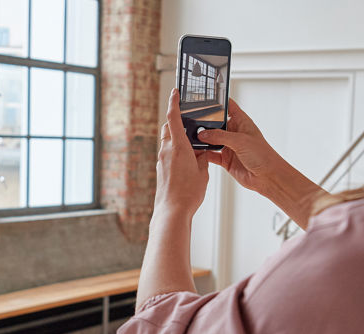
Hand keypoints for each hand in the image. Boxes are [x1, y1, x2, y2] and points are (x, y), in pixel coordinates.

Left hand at [153, 88, 209, 216]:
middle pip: (169, 128)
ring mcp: (161, 160)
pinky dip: (175, 151)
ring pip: (168, 141)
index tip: (175, 92)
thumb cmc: (188, 193)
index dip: (174, 103)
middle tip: (188, 120)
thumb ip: (202, 159)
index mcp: (178, 147)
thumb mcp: (202, 172)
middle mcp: (166, 151)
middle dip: (177, 122)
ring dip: (177, 138)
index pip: (173, 118)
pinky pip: (167, 154)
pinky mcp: (161, 170)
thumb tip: (201, 154)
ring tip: (192, 144)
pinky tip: (187, 160)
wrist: (172, 211)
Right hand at [198, 99, 326, 228]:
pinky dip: (203, 153)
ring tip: (190, 136)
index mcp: (241, 122)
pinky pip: (211, 154)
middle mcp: (234, 133)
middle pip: (216, 123)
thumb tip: (203, 134)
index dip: (218, 101)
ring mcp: (229, 146)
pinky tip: (196, 151)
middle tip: (191, 119)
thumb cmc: (263, 155)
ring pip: (211, 139)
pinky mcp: (225, 159)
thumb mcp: (240, 141)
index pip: (228, 106)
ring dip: (202, 139)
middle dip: (204, 122)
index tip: (205, 96)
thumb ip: (220, 136)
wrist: (268, 177)